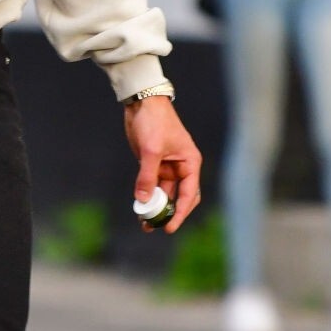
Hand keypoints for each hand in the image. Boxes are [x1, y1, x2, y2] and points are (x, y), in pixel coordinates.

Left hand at [123, 99, 202, 233]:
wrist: (141, 103)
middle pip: (179, 197)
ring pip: (164, 193)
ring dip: (156, 207)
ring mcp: (167, 167)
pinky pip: (153, 185)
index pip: (189, 194)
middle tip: (156, 228)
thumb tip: (144, 200)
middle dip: (169, 214)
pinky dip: (147, 196)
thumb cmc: (154, 122)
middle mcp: (182, 168)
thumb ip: (147, 176)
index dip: (180, 213)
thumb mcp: (151, 150)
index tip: (169, 227)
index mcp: (190, 163)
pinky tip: (140, 207)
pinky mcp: (153, 164)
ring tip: (145, 223)